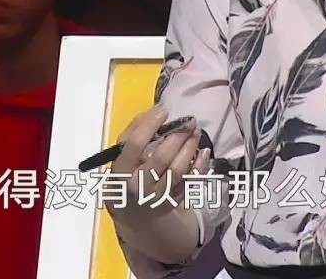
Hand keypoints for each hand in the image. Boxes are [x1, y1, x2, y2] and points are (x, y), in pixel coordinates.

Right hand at [108, 105, 207, 221]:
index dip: (150, 125)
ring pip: (177, 170)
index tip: (163, 111)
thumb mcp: (121, 154)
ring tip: (196, 132)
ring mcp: (157, 196)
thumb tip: (156, 111)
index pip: (135, 145)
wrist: (134, 214)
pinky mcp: (173, 201)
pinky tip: (203, 151)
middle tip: (189, 121)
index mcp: (122, 170)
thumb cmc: (127, 174)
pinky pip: (189, 182)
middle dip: (178, 136)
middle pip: (161, 158)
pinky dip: (199, 166)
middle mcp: (139, 185)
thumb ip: (134, 131)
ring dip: (190, 148)